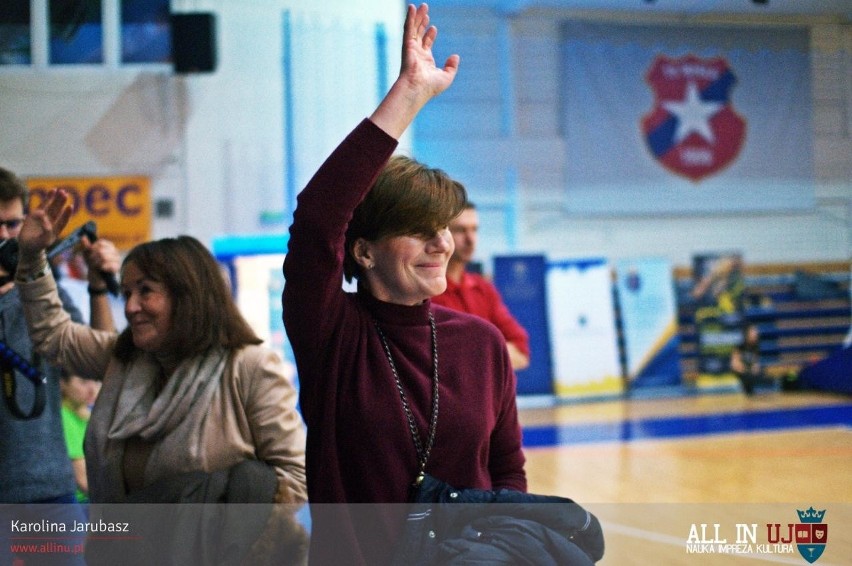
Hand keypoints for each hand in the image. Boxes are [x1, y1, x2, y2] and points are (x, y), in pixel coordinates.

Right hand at [18, 189, 72, 257]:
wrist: (27, 246)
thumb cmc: (37, 245)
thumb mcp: (43, 241)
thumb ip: (46, 233)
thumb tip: (46, 221)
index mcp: (56, 229)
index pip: (63, 220)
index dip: (66, 214)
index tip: (70, 207)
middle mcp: (52, 222)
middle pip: (58, 210)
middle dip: (61, 203)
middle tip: (65, 194)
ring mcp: (45, 217)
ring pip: (53, 206)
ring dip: (57, 199)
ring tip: (61, 191)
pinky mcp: (36, 213)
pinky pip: (44, 204)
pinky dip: (48, 197)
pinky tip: (53, 190)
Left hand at [81, 236, 120, 284]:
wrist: (97, 276)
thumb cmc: (93, 263)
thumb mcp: (87, 254)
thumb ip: (86, 246)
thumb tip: (83, 237)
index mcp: (109, 246)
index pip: (101, 243)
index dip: (92, 248)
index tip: (89, 253)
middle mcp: (115, 251)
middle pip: (101, 250)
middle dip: (93, 257)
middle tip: (91, 261)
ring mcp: (117, 259)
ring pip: (104, 257)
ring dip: (96, 262)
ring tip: (95, 265)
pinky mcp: (117, 267)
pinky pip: (108, 264)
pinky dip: (102, 267)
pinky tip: (101, 268)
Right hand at [369, 3, 459, 137]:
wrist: (417, 89)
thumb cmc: (430, 87)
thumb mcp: (446, 77)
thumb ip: (451, 67)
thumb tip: (455, 56)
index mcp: (425, 60)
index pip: (426, 44)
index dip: (429, 35)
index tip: (433, 27)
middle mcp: (417, 53)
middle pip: (419, 34)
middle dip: (422, 23)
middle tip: (426, 12)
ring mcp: (411, 49)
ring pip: (414, 29)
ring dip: (417, 17)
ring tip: (422, 6)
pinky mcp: (407, 45)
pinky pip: (408, 28)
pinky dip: (410, 18)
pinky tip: (412, 8)